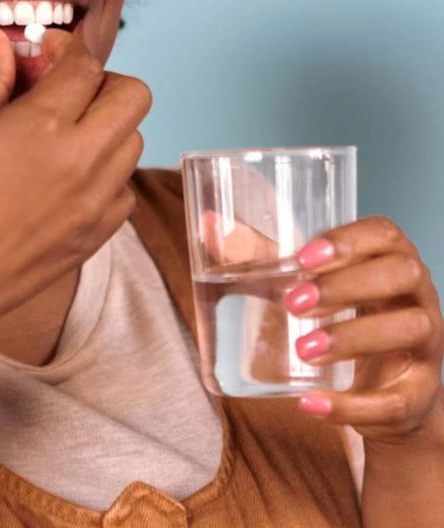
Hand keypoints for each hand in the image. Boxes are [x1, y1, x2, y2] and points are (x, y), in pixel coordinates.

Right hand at [0, 26, 151, 343]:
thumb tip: (2, 46)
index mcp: (41, 126)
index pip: (85, 66)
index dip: (68, 48)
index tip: (47, 52)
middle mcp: (81, 160)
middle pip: (134, 97)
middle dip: (105, 82)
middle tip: (67, 91)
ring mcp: (95, 202)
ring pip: (135, 141)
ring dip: (109, 127)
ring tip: (68, 136)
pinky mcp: (97, 235)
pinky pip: (125, 189)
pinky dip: (109, 174)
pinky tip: (72, 179)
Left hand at [283, 217, 443, 445]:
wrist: (388, 392)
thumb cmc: (343, 317)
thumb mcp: (308, 285)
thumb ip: (262, 256)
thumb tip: (207, 225)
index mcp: (389, 259)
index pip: (384, 234)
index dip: (348, 240)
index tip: (302, 257)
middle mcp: (417, 297)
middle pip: (401, 276)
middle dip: (346, 286)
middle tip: (292, 304)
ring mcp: (425, 346)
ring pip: (408, 330)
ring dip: (352, 337)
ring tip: (303, 349)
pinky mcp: (419, 395)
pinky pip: (396, 400)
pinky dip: (352, 404)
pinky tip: (311, 404)